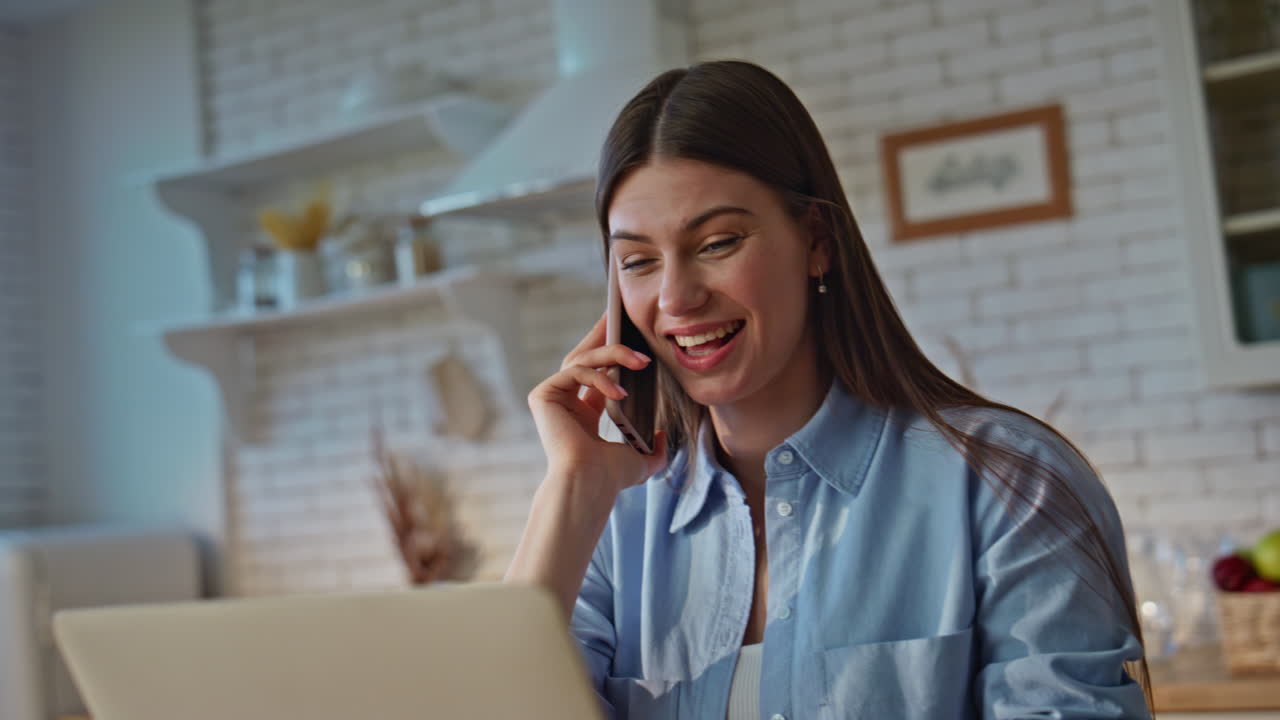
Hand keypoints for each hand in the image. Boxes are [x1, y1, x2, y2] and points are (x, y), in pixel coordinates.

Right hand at [527, 312, 668, 502]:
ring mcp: (552, 397)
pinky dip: (599, 377)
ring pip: (582, 360)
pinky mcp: (543, 395)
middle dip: (604, 334)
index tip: (626, 328)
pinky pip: (575, 372)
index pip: (597, 371)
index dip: (611, 349)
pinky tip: (620, 391)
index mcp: (583, 413)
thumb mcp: (641, 460)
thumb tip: (661, 436)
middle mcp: (565, 401)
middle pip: (584, 356)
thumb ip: (654, 448)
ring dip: (613, 354)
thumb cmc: (610, 477)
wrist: (591, 484)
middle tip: (620, 314)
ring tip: (642, 359)